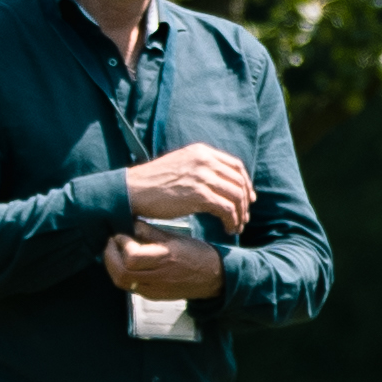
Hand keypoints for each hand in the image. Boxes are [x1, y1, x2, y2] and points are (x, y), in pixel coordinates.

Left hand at [105, 230, 226, 302]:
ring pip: (122, 283)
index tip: (120, 234)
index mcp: (165, 259)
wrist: (213, 277)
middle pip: (121, 274)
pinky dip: (123, 275)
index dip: (121, 244)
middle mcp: (158, 277)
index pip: (131, 257)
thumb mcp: (175, 238)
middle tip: (111, 243)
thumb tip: (131, 223)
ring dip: (113, 267)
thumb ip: (151, 232)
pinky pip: (131, 287)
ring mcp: (155, 290)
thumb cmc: (196, 253)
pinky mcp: (154, 296)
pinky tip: (127, 264)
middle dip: (110, 257)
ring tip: (115, 253)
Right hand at [123, 141, 253, 229]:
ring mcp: (202, 176)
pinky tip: (228, 229)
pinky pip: (226, 209)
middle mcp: (205, 160)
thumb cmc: (154, 183)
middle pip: (239, 182)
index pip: (236, 165)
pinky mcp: (199, 194)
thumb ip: (201, 169)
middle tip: (244, 218)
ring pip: (236, 196)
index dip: (245, 183)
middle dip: (245, 202)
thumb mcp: (181, 165)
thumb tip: (220, 184)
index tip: (248, 199)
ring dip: (240, 215)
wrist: (132, 190)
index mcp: (202, 152)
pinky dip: (231, 221)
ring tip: (236, 227)